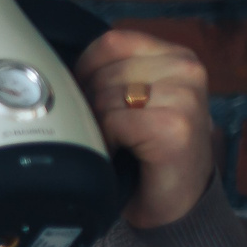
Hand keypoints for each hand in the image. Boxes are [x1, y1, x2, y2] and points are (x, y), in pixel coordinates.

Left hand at [76, 28, 214, 230]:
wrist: (180, 204)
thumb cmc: (153, 154)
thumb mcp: (139, 101)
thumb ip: (115, 75)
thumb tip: (60, 67)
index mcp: (178, 56)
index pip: (111, 42)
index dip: (85, 71)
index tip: (87, 101)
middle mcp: (186, 69)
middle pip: (103, 71)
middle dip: (89, 104)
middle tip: (103, 132)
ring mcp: (183, 96)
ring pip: (104, 96)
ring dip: (97, 126)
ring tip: (114, 144)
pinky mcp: (173, 125)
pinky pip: (112, 122)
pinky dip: (106, 142)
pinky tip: (119, 154)